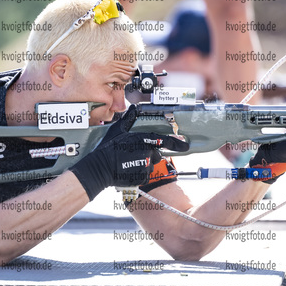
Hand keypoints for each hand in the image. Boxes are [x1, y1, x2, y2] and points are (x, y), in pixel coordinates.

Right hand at [70, 105, 188, 199]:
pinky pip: (144, 176)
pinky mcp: (141, 177)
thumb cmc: (107, 148)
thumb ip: (128, 120)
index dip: (177, 143)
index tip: (185, 146)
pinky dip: (138, 174)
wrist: (100, 168)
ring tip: (128, 163)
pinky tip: (128, 170)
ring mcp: (145, 166)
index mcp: (143, 139)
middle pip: (156, 155)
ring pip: (149, 166)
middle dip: (149, 155)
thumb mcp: (117, 130)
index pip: (164, 141)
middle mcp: (146, 152)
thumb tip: (133, 108)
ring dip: (142, 165)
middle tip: (133, 155)